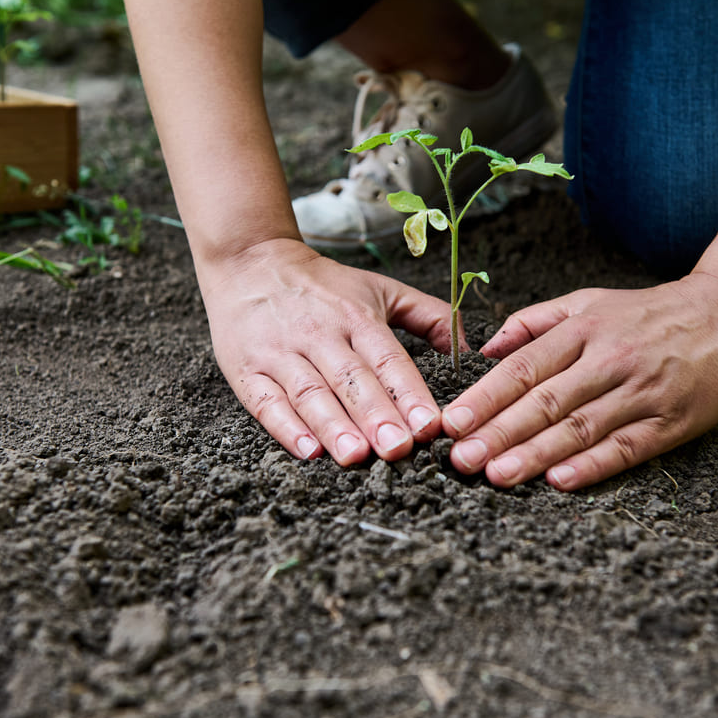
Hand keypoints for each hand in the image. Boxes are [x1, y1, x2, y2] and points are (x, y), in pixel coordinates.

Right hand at [199, 238, 455, 464]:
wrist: (248, 261)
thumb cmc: (322, 286)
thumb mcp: (379, 289)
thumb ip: (429, 316)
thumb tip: (470, 348)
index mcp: (357, 317)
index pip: (388, 359)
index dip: (409, 393)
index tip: (430, 425)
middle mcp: (320, 334)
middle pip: (351, 379)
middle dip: (376, 415)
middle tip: (398, 449)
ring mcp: (280, 352)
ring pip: (311, 393)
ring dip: (334, 426)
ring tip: (356, 456)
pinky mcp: (246, 369)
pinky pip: (266, 401)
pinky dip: (286, 427)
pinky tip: (307, 450)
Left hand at [441, 272, 717, 489]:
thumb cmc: (650, 312)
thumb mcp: (589, 300)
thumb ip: (534, 322)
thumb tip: (484, 349)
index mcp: (584, 330)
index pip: (525, 368)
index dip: (487, 397)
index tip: (454, 422)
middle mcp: (609, 360)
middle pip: (546, 402)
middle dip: (499, 432)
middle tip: (462, 459)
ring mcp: (641, 392)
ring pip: (580, 429)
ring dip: (536, 454)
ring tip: (498, 475)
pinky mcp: (671, 421)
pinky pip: (626, 447)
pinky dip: (593, 465)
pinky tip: (560, 481)